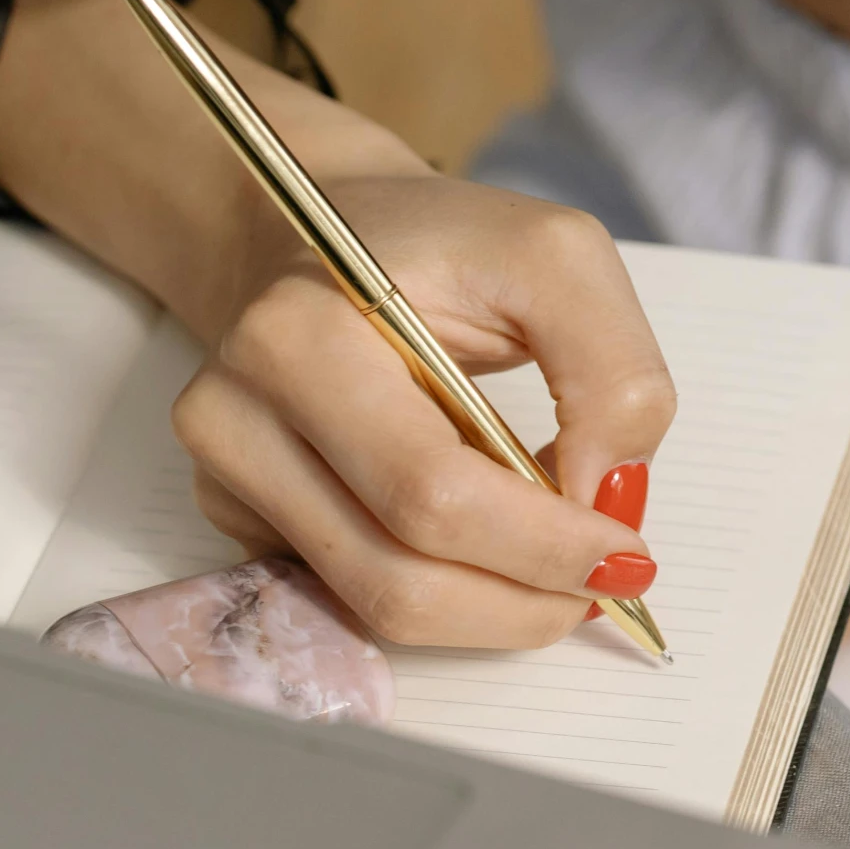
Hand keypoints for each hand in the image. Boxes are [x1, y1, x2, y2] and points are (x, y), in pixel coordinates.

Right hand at [0, 0, 674, 648]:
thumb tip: (605, 499)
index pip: (430, 491)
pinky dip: (442, 593)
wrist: (322, 237)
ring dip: (490, 612)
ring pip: (375, 608)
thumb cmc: (437, 247)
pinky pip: (354, 596)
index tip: (626, 554)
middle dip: (523, 599)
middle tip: (601, 582)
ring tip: (552, 566)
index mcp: (296, 336)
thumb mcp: (554, 258)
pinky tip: (479, 541)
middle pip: (398, 575)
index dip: (542, 544)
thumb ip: (610, 369)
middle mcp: (234, 414)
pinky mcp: (235, 515)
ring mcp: (223, 474)